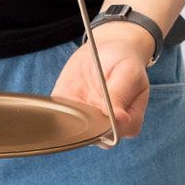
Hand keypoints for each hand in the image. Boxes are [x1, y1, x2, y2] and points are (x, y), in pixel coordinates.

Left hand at [50, 22, 154, 145]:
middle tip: (82, 102)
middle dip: (85, 123)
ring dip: (69, 117)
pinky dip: (55, 110)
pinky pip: (60, 114)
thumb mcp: (129, 73)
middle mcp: (107, 124)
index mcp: (128, 121)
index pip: (115, 134)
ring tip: (72, 96)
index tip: (99, 110)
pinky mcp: (69, 105)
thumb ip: (121, 95)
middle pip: (93, 137)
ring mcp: (87, 116)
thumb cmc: (125, 62)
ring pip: (74, 129)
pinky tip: (56, 101)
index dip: (105, 126)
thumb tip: (120, 118)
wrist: (109, 48)